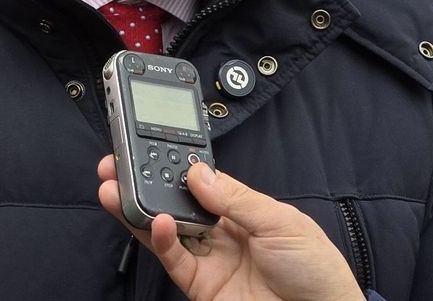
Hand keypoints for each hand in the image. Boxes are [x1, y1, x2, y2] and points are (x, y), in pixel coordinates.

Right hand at [97, 155, 362, 300]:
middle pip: (173, 203)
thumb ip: (236, 198)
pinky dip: (159, 240)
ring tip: (116, 188)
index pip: (199, 183)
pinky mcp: (201, 285)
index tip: (148, 147)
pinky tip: (154, 222)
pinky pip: (173, 259)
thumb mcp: (282, 221)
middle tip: (117, 164)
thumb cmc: (316, 270)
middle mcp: (220, 232)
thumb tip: (198, 173)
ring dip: (138, 209)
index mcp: (242, 210)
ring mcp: (209, 259)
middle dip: (144, 183)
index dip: (174, 166)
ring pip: (164, 229)